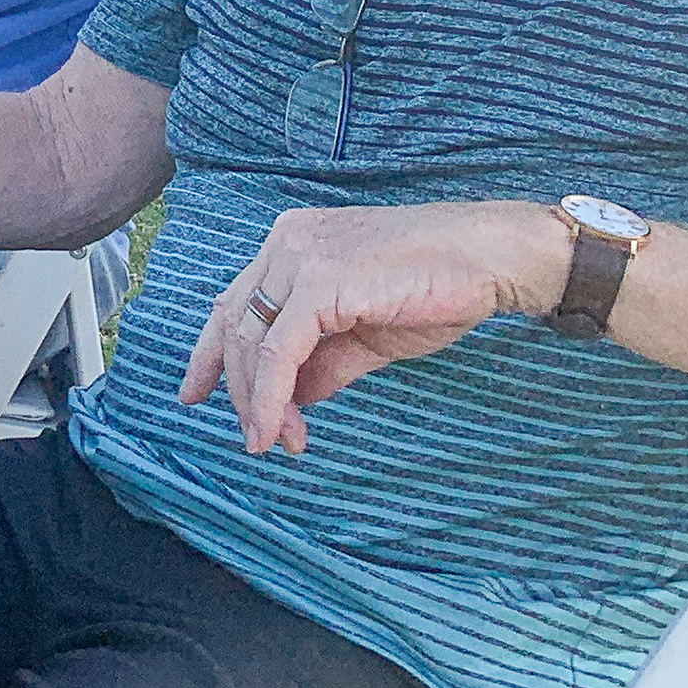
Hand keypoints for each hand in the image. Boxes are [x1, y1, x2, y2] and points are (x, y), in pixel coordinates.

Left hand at [179, 201, 567, 455]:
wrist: (490, 260)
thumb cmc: (438, 288)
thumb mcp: (367, 335)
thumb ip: (325, 361)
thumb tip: (293, 398)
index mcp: (292, 245)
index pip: (235, 302)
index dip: (211, 352)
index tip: (196, 394)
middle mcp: (286, 243)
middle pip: (237, 325)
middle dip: (242, 391)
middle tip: (260, 440)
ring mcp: (300, 257)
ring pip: (253, 340)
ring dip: (258, 401)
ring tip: (275, 443)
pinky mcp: (321, 280)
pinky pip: (279, 349)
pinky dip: (271, 395)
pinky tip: (279, 427)